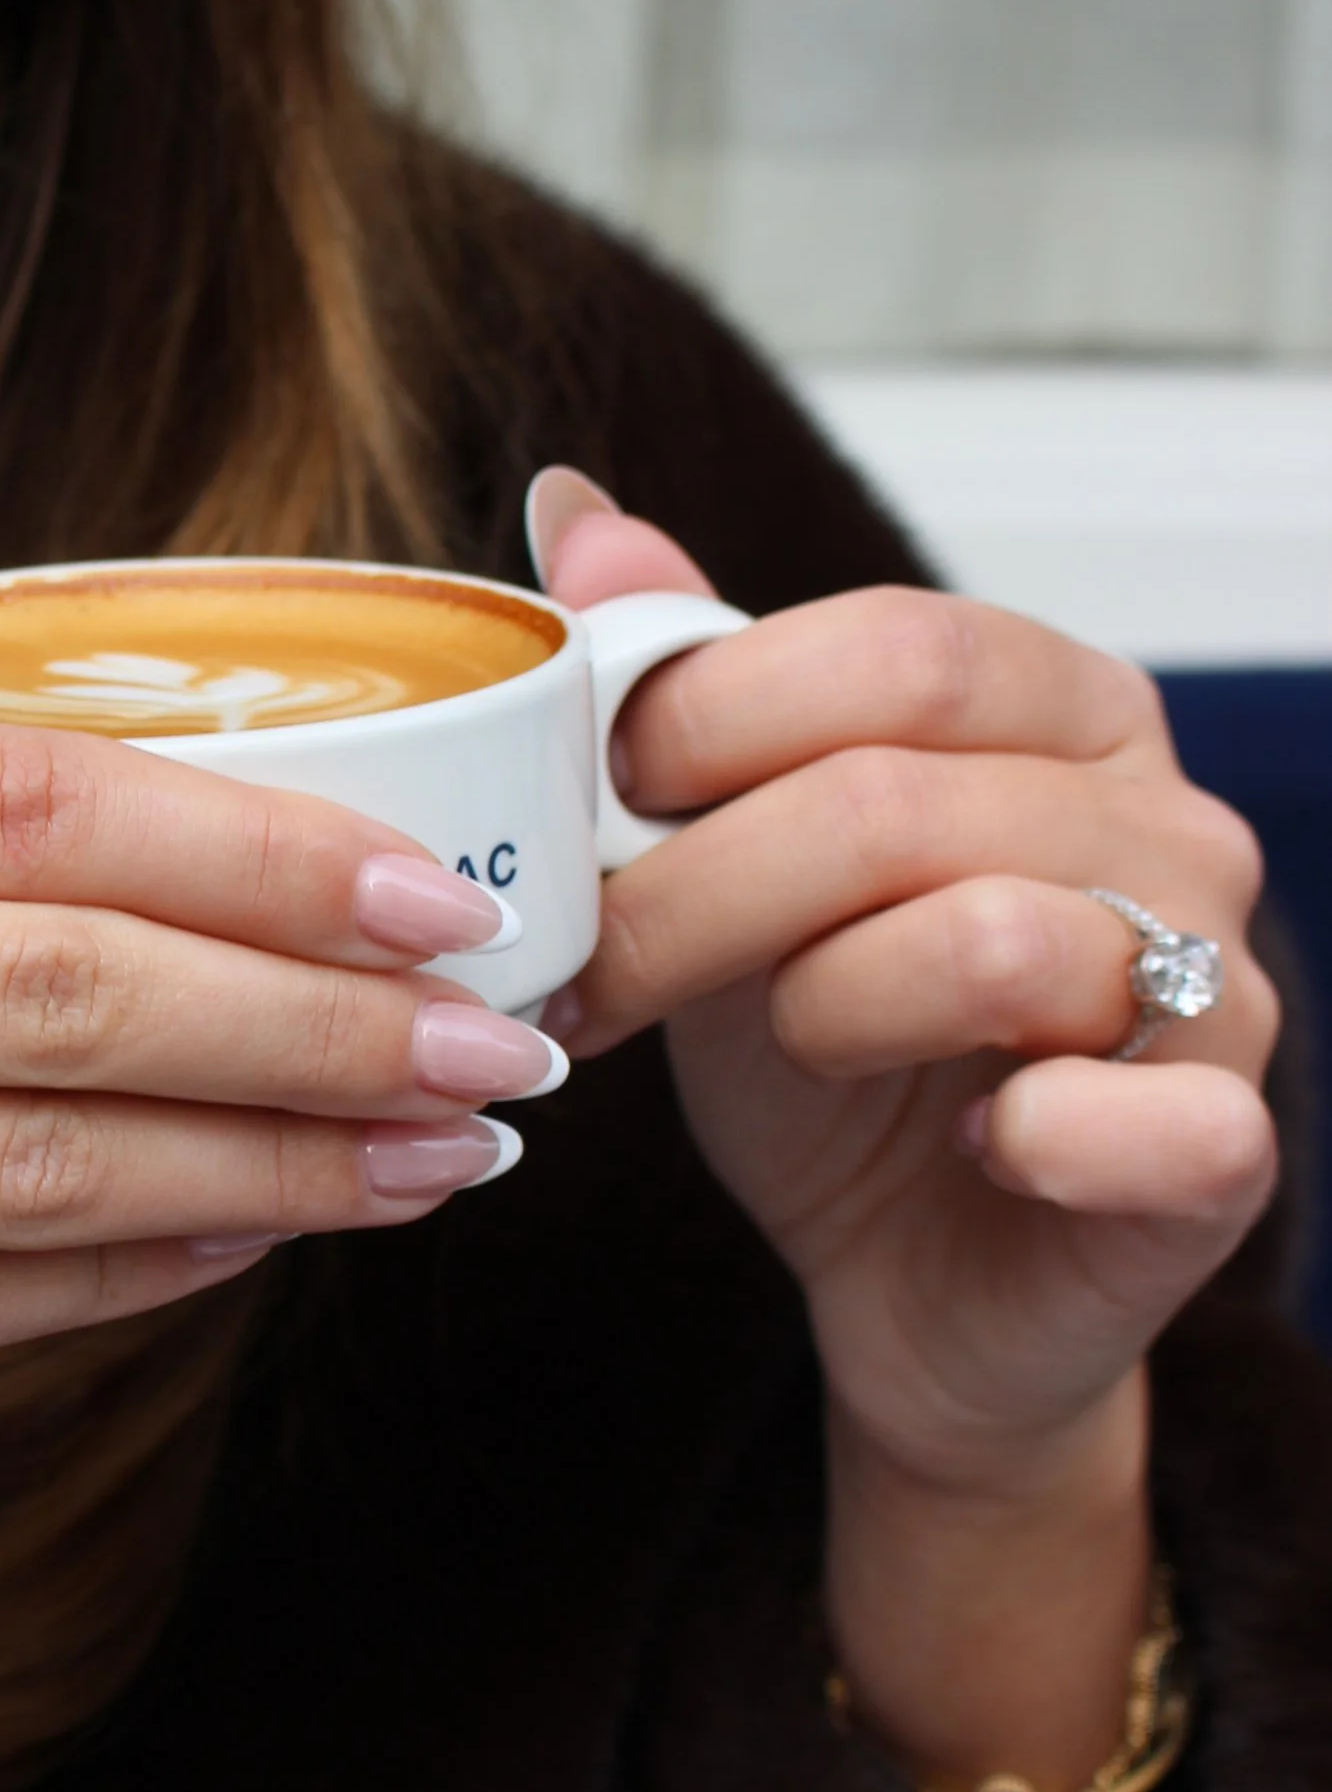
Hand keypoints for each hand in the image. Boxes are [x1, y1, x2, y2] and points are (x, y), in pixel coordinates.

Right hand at [0, 676, 554, 1540]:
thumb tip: (168, 853)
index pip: (17, 805)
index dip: (262, 854)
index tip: (434, 889)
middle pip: (55, 993)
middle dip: (320, 1024)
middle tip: (503, 1042)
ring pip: (25, 1169)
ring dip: (269, 1166)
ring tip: (435, 1155)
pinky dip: (121, 1274)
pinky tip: (250, 1241)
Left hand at [532, 472, 1279, 1786]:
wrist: (916, 1284)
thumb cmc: (839, 1059)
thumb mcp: (728, 857)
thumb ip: (679, 688)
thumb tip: (571, 507)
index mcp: (1065, 711)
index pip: (898, 648)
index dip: (714, 719)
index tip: (595, 806)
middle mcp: (1168, 824)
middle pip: (903, 796)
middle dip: (699, 890)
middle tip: (595, 974)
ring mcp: (1218, 983)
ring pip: (988, 942)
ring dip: (814, 1010)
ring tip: (773, 1048)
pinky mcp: (1220, 1148)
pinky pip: (1139, 1119)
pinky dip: (1025, 1139)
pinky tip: (968, 1147)